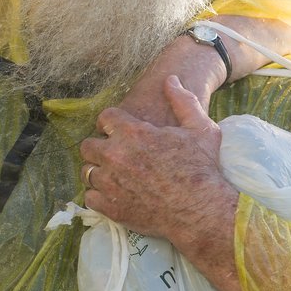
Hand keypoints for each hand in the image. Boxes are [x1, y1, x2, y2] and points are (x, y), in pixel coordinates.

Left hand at [80, 76, 236, 246]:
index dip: (111, 123)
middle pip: (88, 145)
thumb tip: (171, 80)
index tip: (118, 131)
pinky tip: (113, 194)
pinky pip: (89, 196)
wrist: (202, 211)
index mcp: (133, 133)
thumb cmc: (203, 169)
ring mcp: (110, 182)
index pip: (104, 118)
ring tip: (112, 175)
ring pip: (87, 171)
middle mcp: (115, 155)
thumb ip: (183, 101)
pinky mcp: (110, 207)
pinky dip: (99, 196)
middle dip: (99, 147)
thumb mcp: (201, 129)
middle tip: (113, 154)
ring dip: (98, 171)